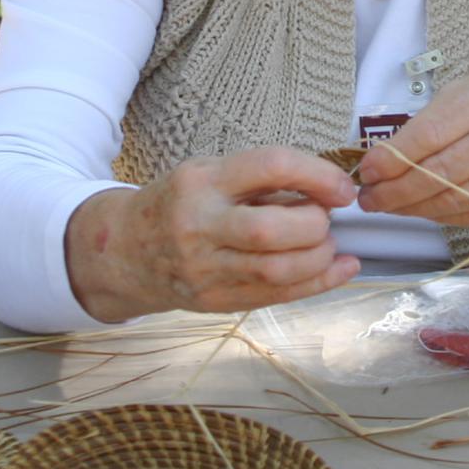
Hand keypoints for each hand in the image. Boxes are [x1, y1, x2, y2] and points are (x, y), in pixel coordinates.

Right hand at [65, 148, 360, 321]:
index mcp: (202, 181)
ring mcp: (204, 269)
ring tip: (327, 244)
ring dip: (319, 257)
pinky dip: (317, 283)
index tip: (342, 188)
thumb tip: (328, 190)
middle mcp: (199, 225)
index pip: (271, 167)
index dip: (318, 175)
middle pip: (273, 230)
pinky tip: (339, 269)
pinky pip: (276, 296)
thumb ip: (262, 180)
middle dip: (316, 225)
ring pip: (278, 270)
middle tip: (327, 219)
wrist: (126, 249)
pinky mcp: (214, 301)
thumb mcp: (210, 173)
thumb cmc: (180, 203)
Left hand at [354, 63, 468, 248]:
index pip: (433, 131)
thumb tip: (386, 157)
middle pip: (442, 171)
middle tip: (370, 199)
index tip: (368, 171)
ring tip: (390, 206)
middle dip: (397, 190)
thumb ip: (438, 116)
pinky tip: (425, 210)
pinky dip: (444, 217)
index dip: (394, 157)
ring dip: (415, 207)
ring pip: (457, 199)